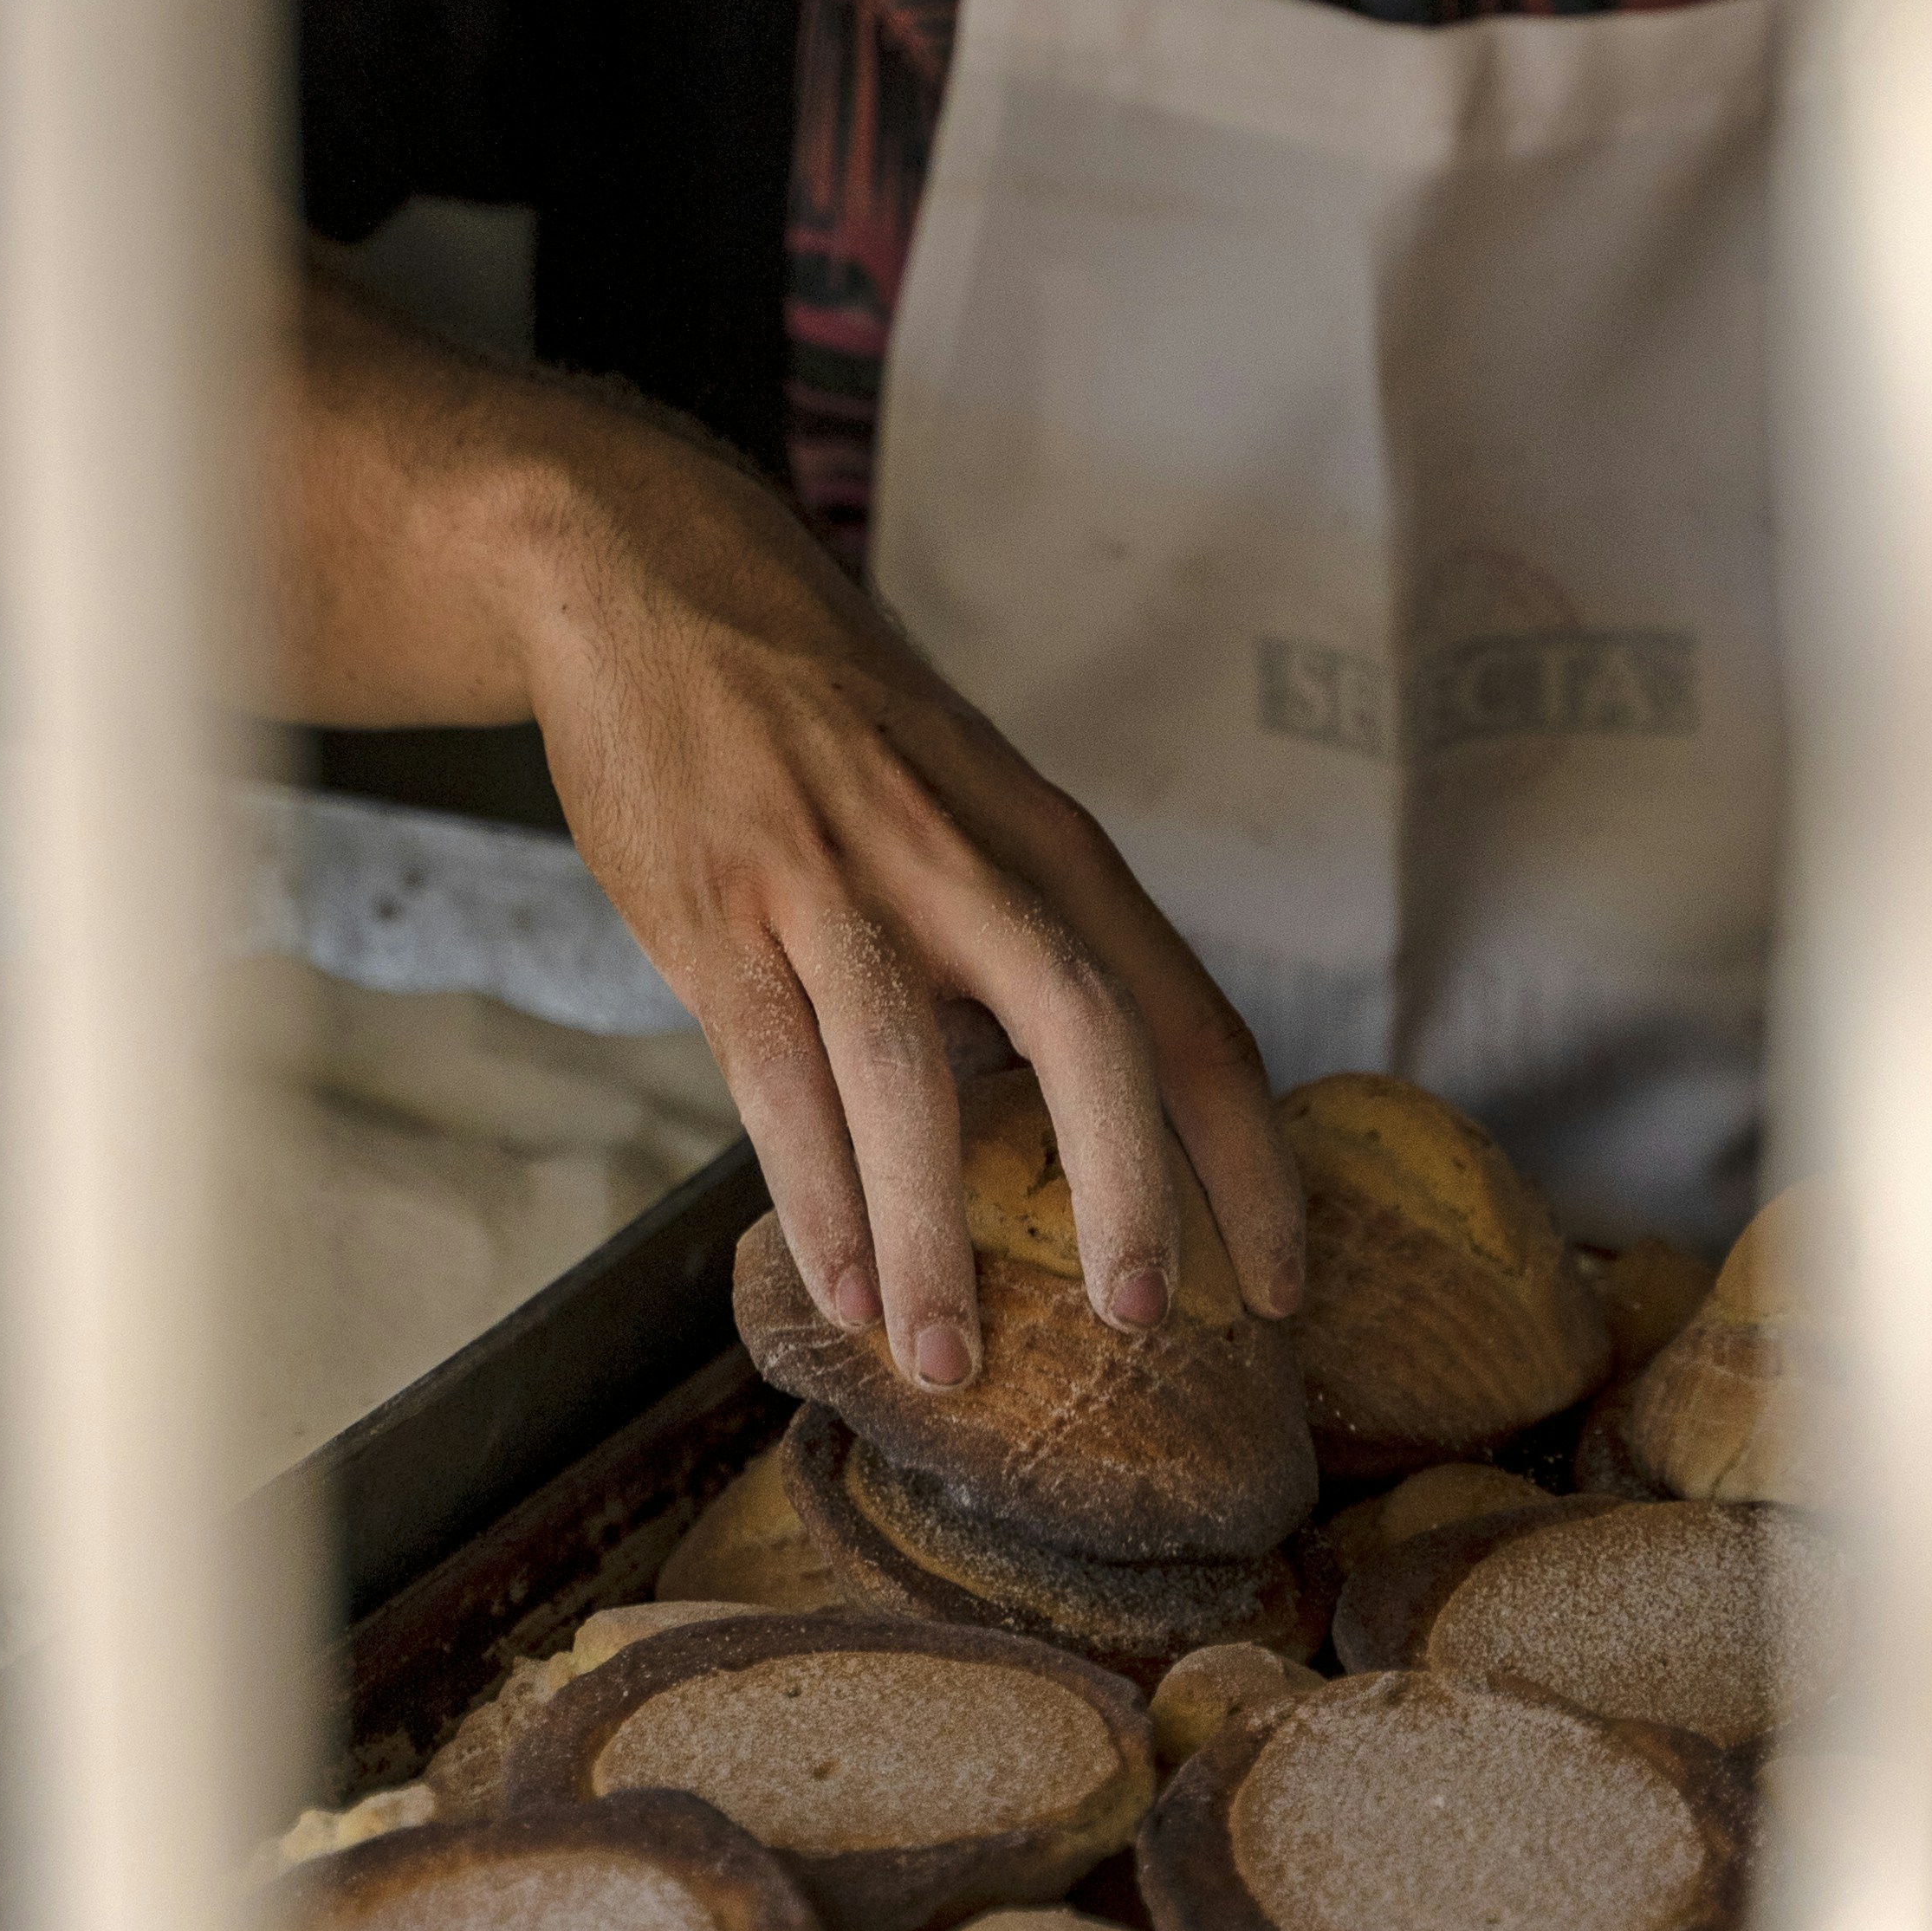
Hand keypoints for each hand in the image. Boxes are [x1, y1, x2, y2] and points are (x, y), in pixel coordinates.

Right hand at [508, 404, 1304, 1391]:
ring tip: (945, 1358)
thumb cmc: (818, 708)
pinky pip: (777, 1072)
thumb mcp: (958, 789)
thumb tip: (1074, 1101)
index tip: (1284, 1281)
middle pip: (1087, 1031)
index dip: (1248, 1155)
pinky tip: (838, 1285)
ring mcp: (833, 879)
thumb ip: (1019, 923)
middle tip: (1147, 1323)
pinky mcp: (714, 910)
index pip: (1187, 1010)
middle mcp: (960, 854)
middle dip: (1131, 1188)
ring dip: (934, 1232)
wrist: (647, 572)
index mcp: (1043, 838)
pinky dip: (814, 1191)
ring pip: (911, 1074)